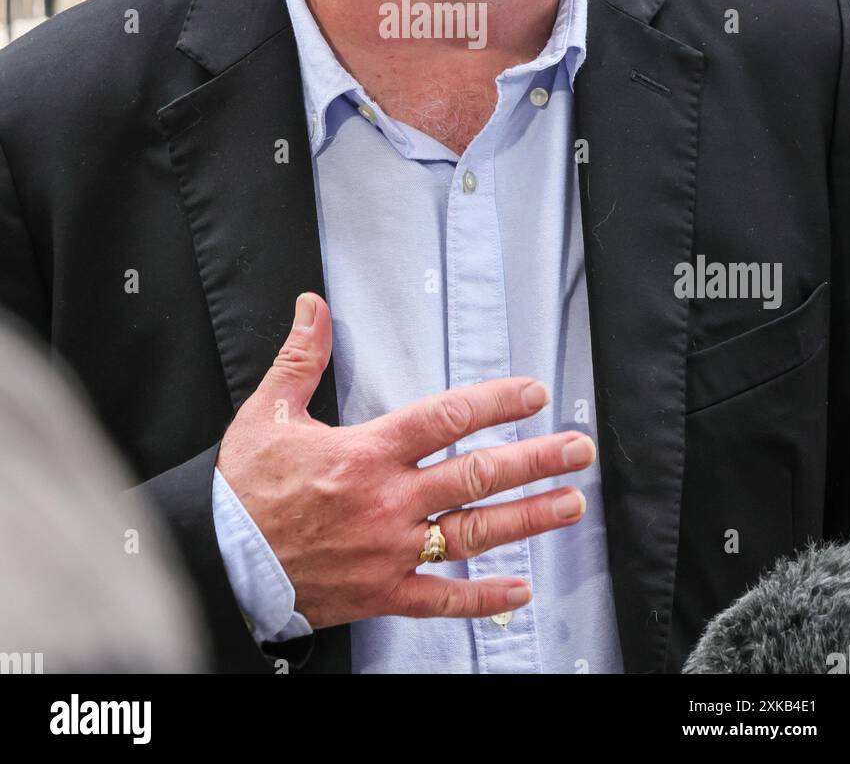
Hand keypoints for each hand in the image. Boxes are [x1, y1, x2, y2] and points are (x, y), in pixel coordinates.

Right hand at [216, 291, 595, 629]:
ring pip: (474, 533)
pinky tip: (519, 590)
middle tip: (577, 449)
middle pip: (476, 475)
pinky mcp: (382, 593)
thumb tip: (312, 306)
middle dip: (534, 459)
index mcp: (366, 453)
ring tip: (570, 504)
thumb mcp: (268, 412)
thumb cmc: (243, 491)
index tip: (532, 393)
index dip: (495, 403)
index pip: (446, 418)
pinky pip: (442, 599)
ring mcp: (390, 551)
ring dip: (528, 518)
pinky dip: (483, 598)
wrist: (217, 561)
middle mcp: (388, 501)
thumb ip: (300, 357)